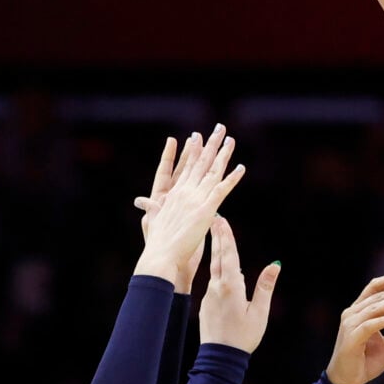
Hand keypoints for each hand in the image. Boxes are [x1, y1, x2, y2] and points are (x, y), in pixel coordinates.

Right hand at [132, 126, 242, 288]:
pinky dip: (233, 178)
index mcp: (172, 194)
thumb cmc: (156, 243)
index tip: (195, 136)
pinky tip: (241, 168)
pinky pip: (223, 189)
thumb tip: (142, 202)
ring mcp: (195, 198)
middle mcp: (184, 191)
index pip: (185, 167)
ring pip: (213, 171)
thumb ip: (152, 209)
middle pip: (200, 163)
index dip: (192, 151)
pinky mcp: (206, 209)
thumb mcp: (153, 220)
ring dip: (223, 154)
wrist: (161, 255)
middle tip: (219, 128)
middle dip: (210, 144)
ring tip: (231, 140)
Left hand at [196, 214, 278, 352]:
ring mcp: (209, 295)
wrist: (219, 357)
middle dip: (218, 236)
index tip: (222, 220)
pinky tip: (219, 266)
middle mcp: (217, 287)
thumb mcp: (260, 312)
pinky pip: (211, 280)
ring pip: (214, 268)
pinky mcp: (206, 303)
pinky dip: (215, 268)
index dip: (226, 237)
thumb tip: (275, 265)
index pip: (229, 256)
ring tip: (215, 235)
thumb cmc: (243, 336)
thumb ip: (265, 287)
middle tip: (215, 218)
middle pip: (218, 257)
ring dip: (215, 251)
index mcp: (231, 287)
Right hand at [324, 271, 383, 383]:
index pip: (373, 289)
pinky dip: (382, 320)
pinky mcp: (351, 339)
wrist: (347, 383)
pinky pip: (368, 326)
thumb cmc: (366, 362)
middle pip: (376, 296)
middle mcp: (352, 315)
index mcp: (359, 312)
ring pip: (373, 308)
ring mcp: (350, 326)